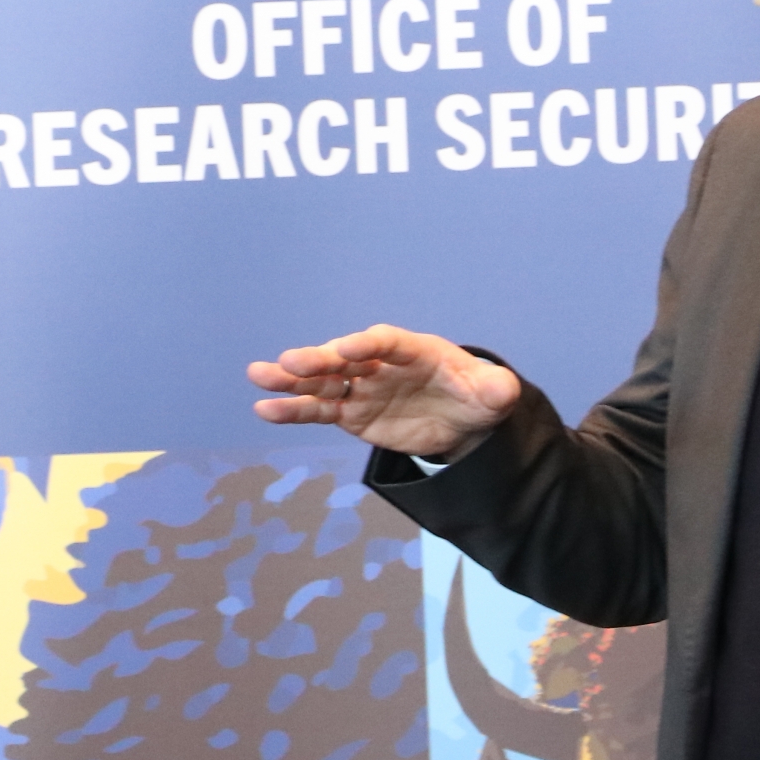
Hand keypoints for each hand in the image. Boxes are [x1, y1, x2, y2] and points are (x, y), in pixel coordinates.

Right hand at [248, 324, 520, 459]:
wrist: (462, 418)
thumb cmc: (477, 394)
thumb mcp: (495, 393)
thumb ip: (496, 388)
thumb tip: (501, 390)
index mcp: (413, 349)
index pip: (386, 342)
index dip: (365, 345)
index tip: (343, 350)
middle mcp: (380, 363)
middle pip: (345, 358)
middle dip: (318, 360)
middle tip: (288, 362)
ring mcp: (362, 387)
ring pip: (323, 383)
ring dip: (292, 381)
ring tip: (258, 378)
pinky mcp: (352, 413)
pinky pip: (319, 410)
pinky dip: (293, 410)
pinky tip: (265, 410)